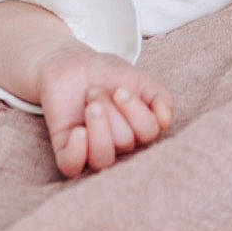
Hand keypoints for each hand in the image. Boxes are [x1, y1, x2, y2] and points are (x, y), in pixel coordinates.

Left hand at [34, 47, 173, 177]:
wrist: (71, 63)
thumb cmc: (106, 74)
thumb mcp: (137, 79)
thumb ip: (159, 98)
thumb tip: (165, 120)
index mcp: (138, 131)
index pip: (148, 133)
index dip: (135, 111)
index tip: (120, 89)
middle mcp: (118, 146)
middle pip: (125, 140)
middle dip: (110, 109)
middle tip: (95, 91)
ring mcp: (91, 150)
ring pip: (103, 158)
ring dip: (98, 126)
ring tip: (90, 104)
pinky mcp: (65, 151)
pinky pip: (72, 166)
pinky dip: (77, 151)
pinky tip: (78, 130)